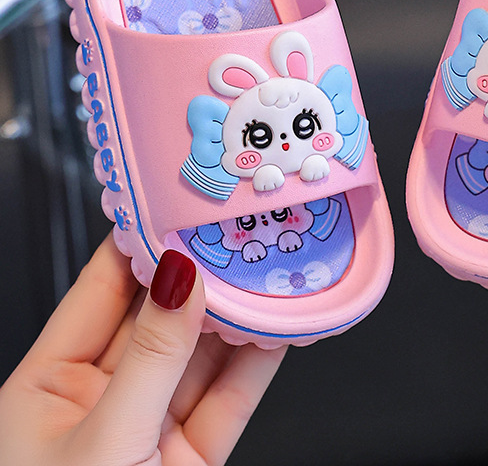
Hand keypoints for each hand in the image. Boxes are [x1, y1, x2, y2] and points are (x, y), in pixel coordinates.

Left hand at [0, 234, 284, 465]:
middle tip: (242, 232)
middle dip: (204, 275)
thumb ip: (150, 358)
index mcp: (49, 383)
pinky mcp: (192, 456)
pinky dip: (260, 362)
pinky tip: (281, 326)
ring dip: (240, 314)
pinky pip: (231, 396)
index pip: (103, 287)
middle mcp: (102, 397)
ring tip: (274, 269)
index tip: (184, 203)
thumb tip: (180, 278)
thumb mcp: (102, 443)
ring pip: (203, 353)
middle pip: (162, 315)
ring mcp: (151, 425)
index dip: (144, 240)